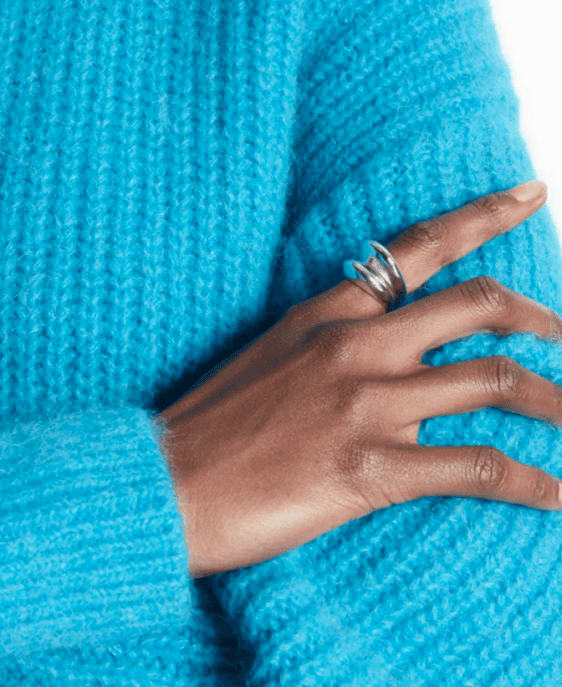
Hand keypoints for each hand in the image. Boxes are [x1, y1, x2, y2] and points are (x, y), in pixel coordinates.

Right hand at [158, 181, 561, 578]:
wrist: (164, 482)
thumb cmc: (208, 426)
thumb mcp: (267, 357)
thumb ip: (332, 346)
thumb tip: (394, 364)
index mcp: (327, 313)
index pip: (418, 248)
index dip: (484, 215)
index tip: (532, 192)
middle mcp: (356, 346)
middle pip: (478, 306)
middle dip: (542, 319)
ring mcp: (365, 404)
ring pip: (494, 382)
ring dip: (557, 401)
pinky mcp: (370, 469)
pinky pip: (477, 467)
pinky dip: (534, 483)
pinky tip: (559, 494)